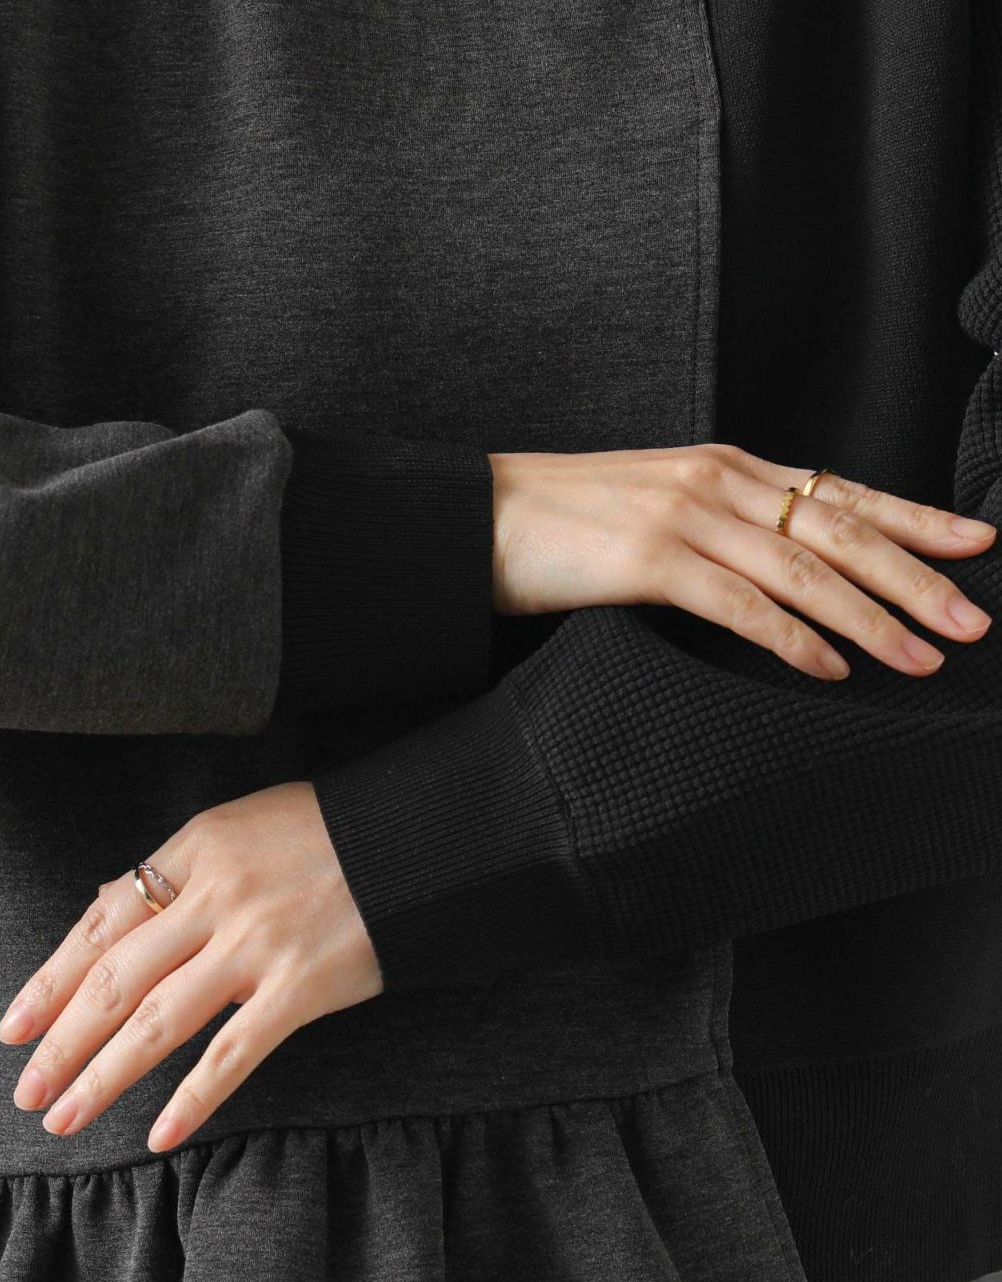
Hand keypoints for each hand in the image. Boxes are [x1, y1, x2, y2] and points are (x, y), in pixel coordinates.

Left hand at [0, 780, 382, 1150]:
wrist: (420, 837)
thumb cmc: (330, 830)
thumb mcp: (243, 825)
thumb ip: (179, 869)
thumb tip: (110, 908)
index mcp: (196, 849)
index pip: (102, 922)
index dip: (51, 980)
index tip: (15, 1026)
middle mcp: (216, 897)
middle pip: (115, 979)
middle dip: (60, 1041)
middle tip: (25, 1090)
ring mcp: (257, 944)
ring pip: (158, 1021)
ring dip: (103, 1076)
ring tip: (64, 1118)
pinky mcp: (301, 987)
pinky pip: (233, 1054)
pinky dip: (192, 1098)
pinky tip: (159, 1133)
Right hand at [488, 442, 995, 679]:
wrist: (476, 515)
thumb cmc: (562, 520)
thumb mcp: (655, 507)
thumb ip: (720, 526)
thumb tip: (776, 573)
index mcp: (726, 467)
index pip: (840, 492)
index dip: (915, 518)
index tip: (976, 542)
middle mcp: (718, 482)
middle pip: (840, 530)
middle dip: (916, 577)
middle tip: (972, 620)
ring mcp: (685, 517)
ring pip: (803, 570)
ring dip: (871, 618)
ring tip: (922, 656)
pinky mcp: (648, 559)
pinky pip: (739, 605)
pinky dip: (791, 638)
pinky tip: (829, 668)